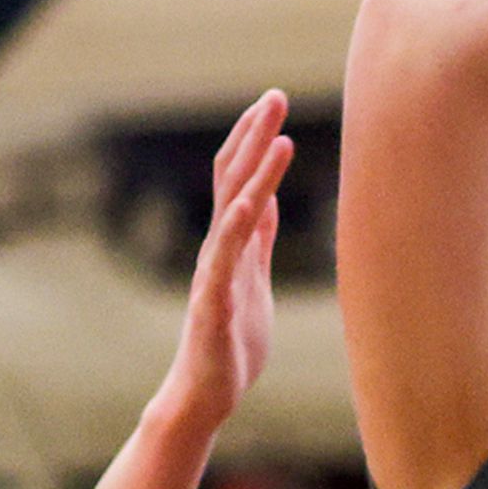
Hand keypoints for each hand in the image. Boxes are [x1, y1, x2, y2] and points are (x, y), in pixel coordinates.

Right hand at [149, 89, 288, 436]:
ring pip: (234, 210)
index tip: (272, 103)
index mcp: (233, 244)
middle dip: (254, 136)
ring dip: (257, 170)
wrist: (207, 393)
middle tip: (274, 95)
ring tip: (279, 135)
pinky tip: (256, 200)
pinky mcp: (215, 301)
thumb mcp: (254, 280)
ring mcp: (214, 272)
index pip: (240, 179)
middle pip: (234, 180)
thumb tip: (267, 200)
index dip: (254, 140)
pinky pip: (227, 259)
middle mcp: (219, 249)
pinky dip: (240, 227)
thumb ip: (258, 241)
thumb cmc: (232, 342)